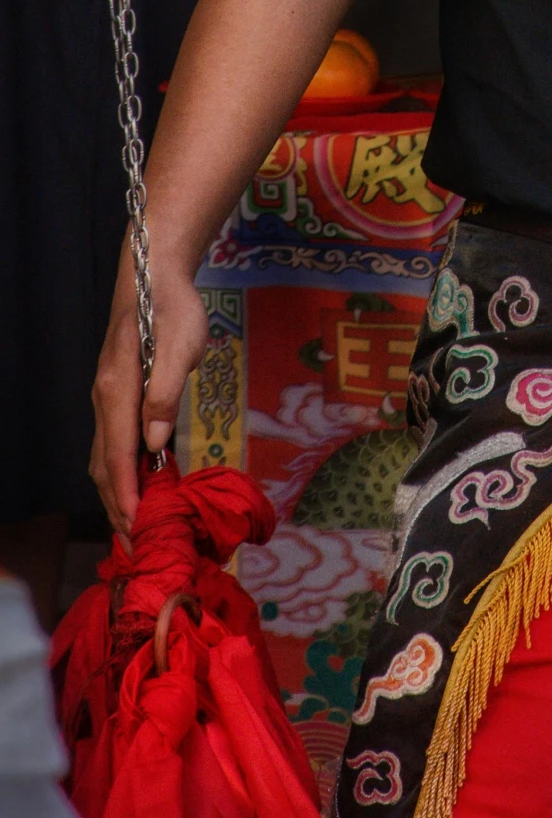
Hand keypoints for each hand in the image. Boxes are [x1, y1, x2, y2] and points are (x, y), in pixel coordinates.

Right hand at [90, 256, 208, 537]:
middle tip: (136, 543)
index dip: (126, 494)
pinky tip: (139, 483)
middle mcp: (104, 399)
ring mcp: (107, 397)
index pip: (118, 455)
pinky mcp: (116, 394)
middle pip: (106, 464)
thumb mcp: (181, 346)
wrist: (152, 275)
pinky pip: (113, 443)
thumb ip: (166, 394)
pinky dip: (121, 471)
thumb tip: (155, 444)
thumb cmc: (171, 308)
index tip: (134, 528)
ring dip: (118, 492)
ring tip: (136, 524)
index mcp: (117, 390)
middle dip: (118, 505)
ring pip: (105, 456)